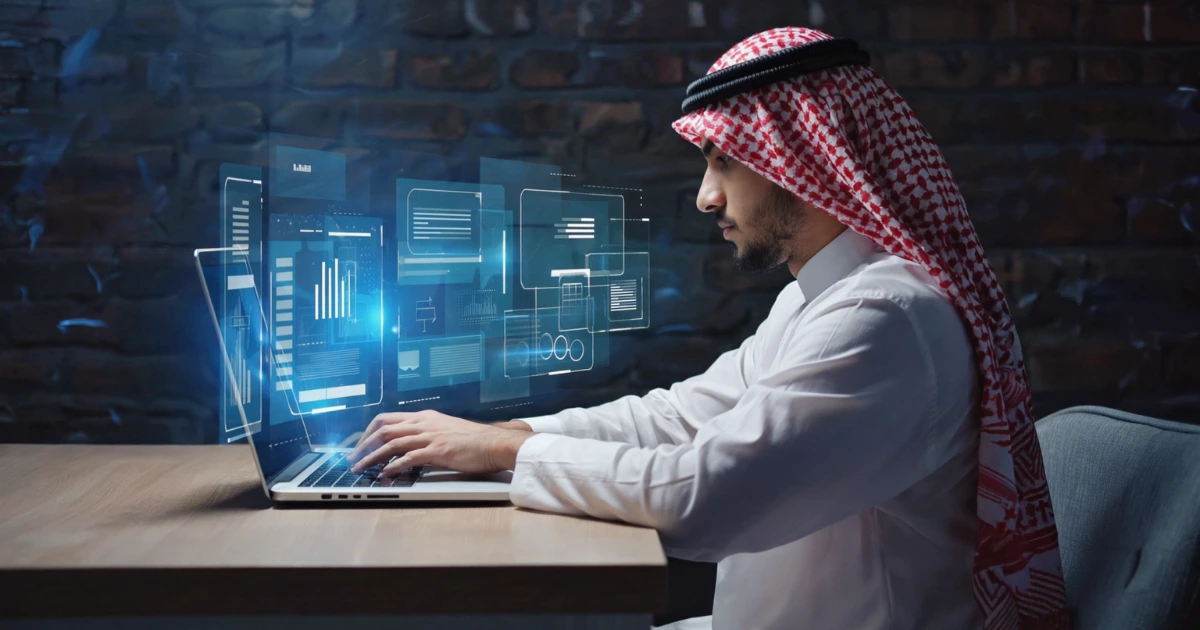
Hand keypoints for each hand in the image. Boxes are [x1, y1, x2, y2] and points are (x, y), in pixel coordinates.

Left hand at [346, 410, 533, 475]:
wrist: (494, 443)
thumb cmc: (473, 441)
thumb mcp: (445, 430)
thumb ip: (427, 435)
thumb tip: (410, 447)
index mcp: (424, 417)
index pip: (387, 419)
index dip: (369, 431)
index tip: (360, 444)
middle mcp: (424, 424)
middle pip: (383, 429)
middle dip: (364, 444)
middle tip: (353, 458)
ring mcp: (430, 437)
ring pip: (391, 443)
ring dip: (371, 457)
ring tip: (359, 468)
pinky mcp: (437, 451)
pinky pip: (408, 458)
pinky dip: (392, 466)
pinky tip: (384, 474)